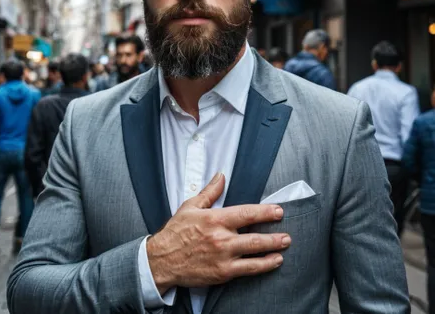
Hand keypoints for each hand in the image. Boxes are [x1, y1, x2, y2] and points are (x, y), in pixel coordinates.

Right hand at [147, 173, 290, 293]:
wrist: (162, 260)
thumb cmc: (176, 232)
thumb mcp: (191, 206)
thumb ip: (210, 192)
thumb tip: (221, 176)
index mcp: (214, 219)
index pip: (246, 213)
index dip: (265, 212)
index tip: (278, 211)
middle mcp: (221, 238)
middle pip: (254, 237)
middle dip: (274, 235)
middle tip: (287, 234)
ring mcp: (223, 257)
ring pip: (254, 254)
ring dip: (272, 250)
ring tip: (284, 246)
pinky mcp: (222, 273)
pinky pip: (247, 270)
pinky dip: (263, 266)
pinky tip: (273, 262)